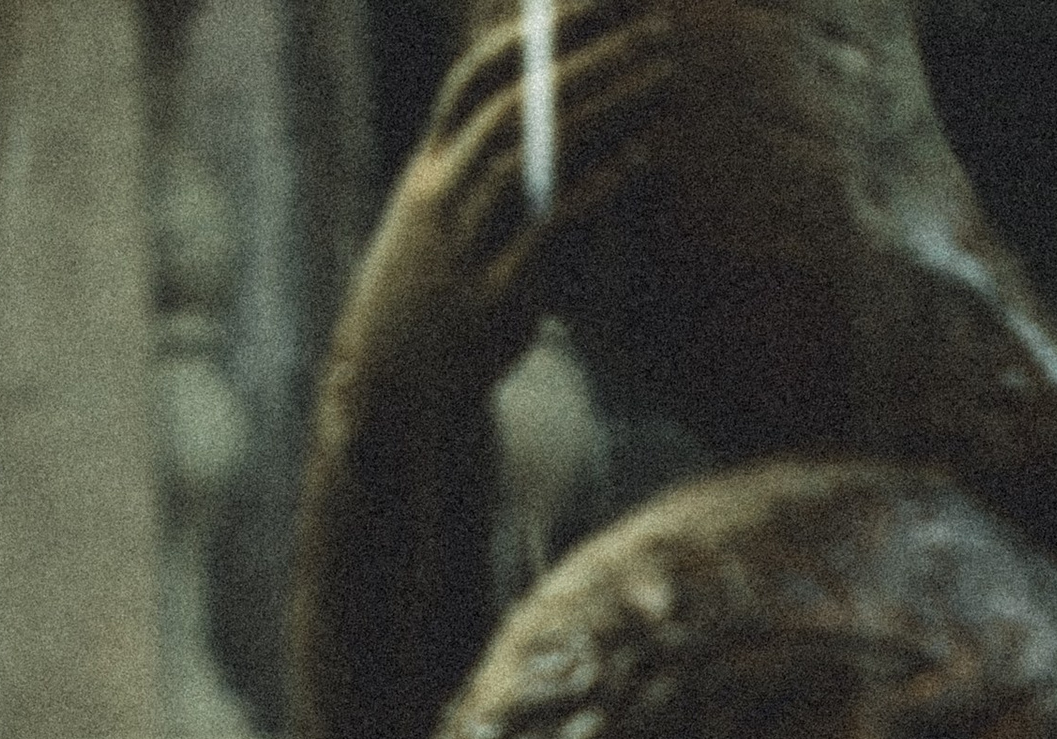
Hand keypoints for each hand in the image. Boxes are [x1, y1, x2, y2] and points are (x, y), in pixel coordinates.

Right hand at [392, 0, 677, 354]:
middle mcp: (441, 194)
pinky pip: (548, 230)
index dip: (535, 31)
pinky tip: (641, 157)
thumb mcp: (441, 212)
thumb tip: (538, 95)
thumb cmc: (437, 289)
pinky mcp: (494, 297)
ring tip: (660, 79)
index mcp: (429, 164)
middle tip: (655, 28)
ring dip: (600, 110)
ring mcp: (464, 245)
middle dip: (585, 58)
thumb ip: (478, 154)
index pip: (477, 75)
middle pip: (512, 105)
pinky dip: (595, 188)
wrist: (396, 385)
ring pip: (527, 157)